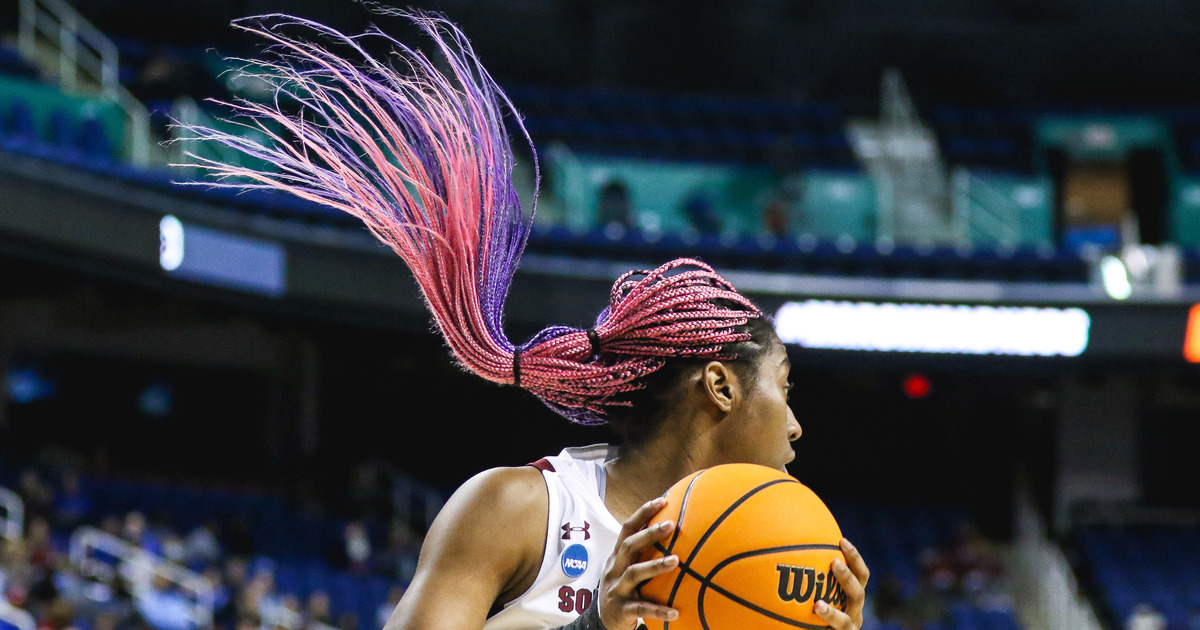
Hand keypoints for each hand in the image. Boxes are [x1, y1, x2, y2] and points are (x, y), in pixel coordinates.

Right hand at [597, 497, 680, 629]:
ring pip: (634, 573)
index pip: (627, 529)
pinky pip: (641, 609)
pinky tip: (675, 612)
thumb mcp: (628, 567)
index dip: (643, 513)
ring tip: (676, 561)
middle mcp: (615, 569)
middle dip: (649, 534)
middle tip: (671, 525)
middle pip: (629, 546)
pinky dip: (658, 610)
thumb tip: (678, 533)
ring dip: (655, 566)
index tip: (663, 500)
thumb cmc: (623, 588)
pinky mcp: (622, 610)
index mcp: (617, 556)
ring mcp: (617, 588)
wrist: (602, 620)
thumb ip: (644, 553)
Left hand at [817, 538, 870, 629]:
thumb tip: (789, 545)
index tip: (841, 540)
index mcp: (852, 597)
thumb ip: (811, 575)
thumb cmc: (815, 611)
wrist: (814, 627)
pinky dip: (826, 621)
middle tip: (833, 563)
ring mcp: (850, 629)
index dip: (854, 558)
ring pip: (846, 620)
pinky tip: (813, 612)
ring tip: (818, 605)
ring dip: (832, 613)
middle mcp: (854, 612)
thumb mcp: (817, 592)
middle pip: (858, 593)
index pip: (860, 575)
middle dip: (847, 577)